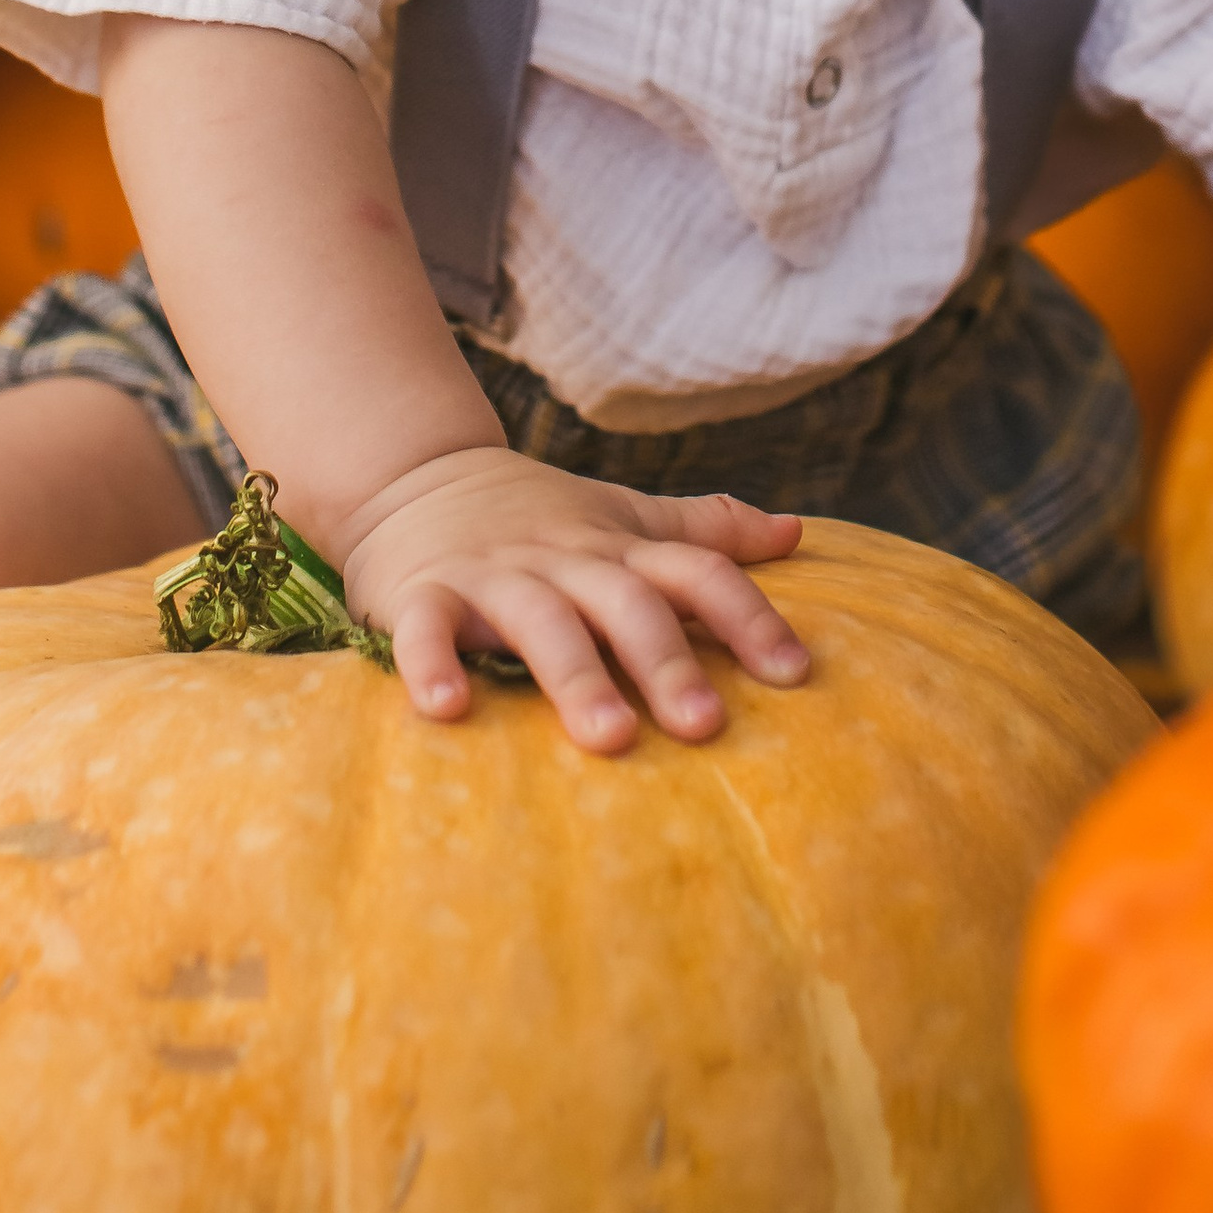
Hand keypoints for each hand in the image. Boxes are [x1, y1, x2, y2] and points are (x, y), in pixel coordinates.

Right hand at [333, 446, 809, 752]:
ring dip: (576, 675)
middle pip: (625, 602)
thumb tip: (797, 534)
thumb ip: (704, 530)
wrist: (415, 474)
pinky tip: (447, 709)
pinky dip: (432, 664)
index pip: (696, 571)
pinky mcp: (421, 593)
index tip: (795, 673)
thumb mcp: (621, 515)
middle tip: (704, 726)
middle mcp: (563, 558)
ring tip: (610, 738)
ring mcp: (492, 575)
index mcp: (617, 547)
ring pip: (540, 619)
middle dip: (666, 662)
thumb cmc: (538, 516)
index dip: (747, 616)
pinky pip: (425, 627)